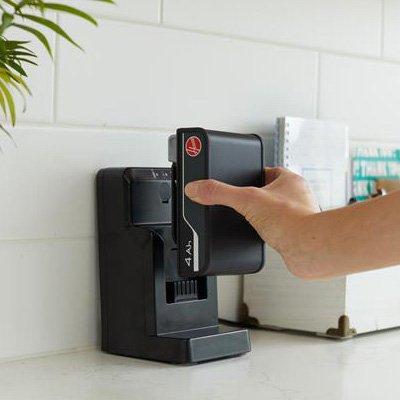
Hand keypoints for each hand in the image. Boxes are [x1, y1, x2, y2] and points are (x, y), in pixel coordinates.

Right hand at [184, 167, 319, 273]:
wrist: (309, 249)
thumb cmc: (292, 221)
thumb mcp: (247, 201)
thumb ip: (220, 193)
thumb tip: (197, 188)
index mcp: (289, 180)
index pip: (267, 170)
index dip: (252, 174)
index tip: (241, 179)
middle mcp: (298, 196)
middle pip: (271, 191)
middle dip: (257, 197)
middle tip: (244, 203)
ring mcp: (299, 215)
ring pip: (277, 210)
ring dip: (265, 215)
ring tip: (252, 219)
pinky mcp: (298, 233)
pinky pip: (281, 228)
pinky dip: (272, 231)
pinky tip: (263, 235)